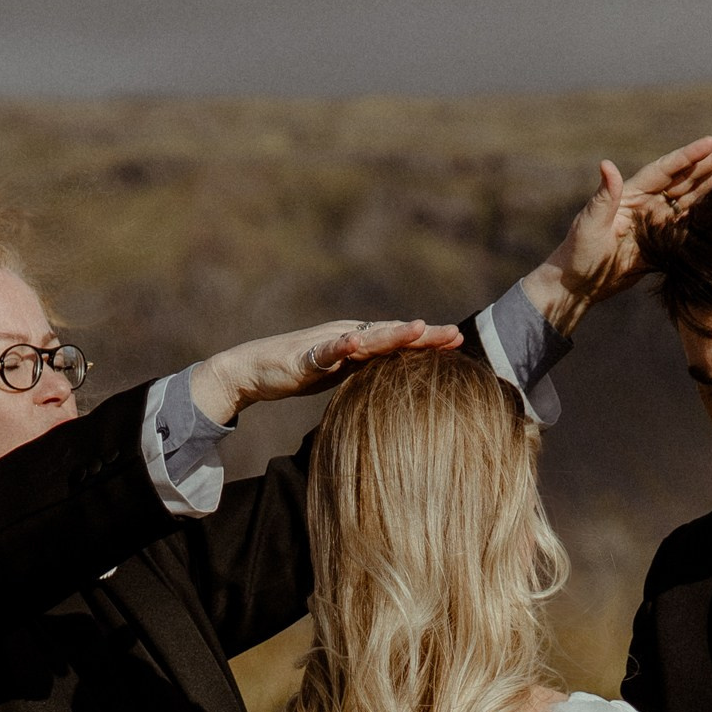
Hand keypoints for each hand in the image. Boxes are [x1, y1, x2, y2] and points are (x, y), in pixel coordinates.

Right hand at [190, 318, 464, 425]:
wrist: (252, 370)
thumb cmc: (298, 372)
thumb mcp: (341, 375)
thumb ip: (367, 373)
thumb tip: (397, 382)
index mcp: (359, 343)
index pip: (399, 342)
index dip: (428, 341)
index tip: (459, 342)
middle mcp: (347, 336)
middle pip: (391, 335)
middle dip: (424, 336)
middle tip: (455, 335)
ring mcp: (327, 344)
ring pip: (365, 338)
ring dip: (392, 334)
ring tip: (419, 329)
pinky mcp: (304, 356)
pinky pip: (325, 351)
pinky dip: (340, 346)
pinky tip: (355, 341)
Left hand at [520, 132, 711, 336]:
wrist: (578, 284)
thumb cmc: (578, 252)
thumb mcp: (590, 224)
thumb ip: (603, 196)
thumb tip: (606, 164)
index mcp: (632, 193)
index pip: (666, 170)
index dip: (689, 156)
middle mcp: (647, 202)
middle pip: (685, 177)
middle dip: (710, 160)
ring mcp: (657, 221)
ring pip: (692, 195)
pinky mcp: (663, 240)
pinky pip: (690, 221)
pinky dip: (709, 208)